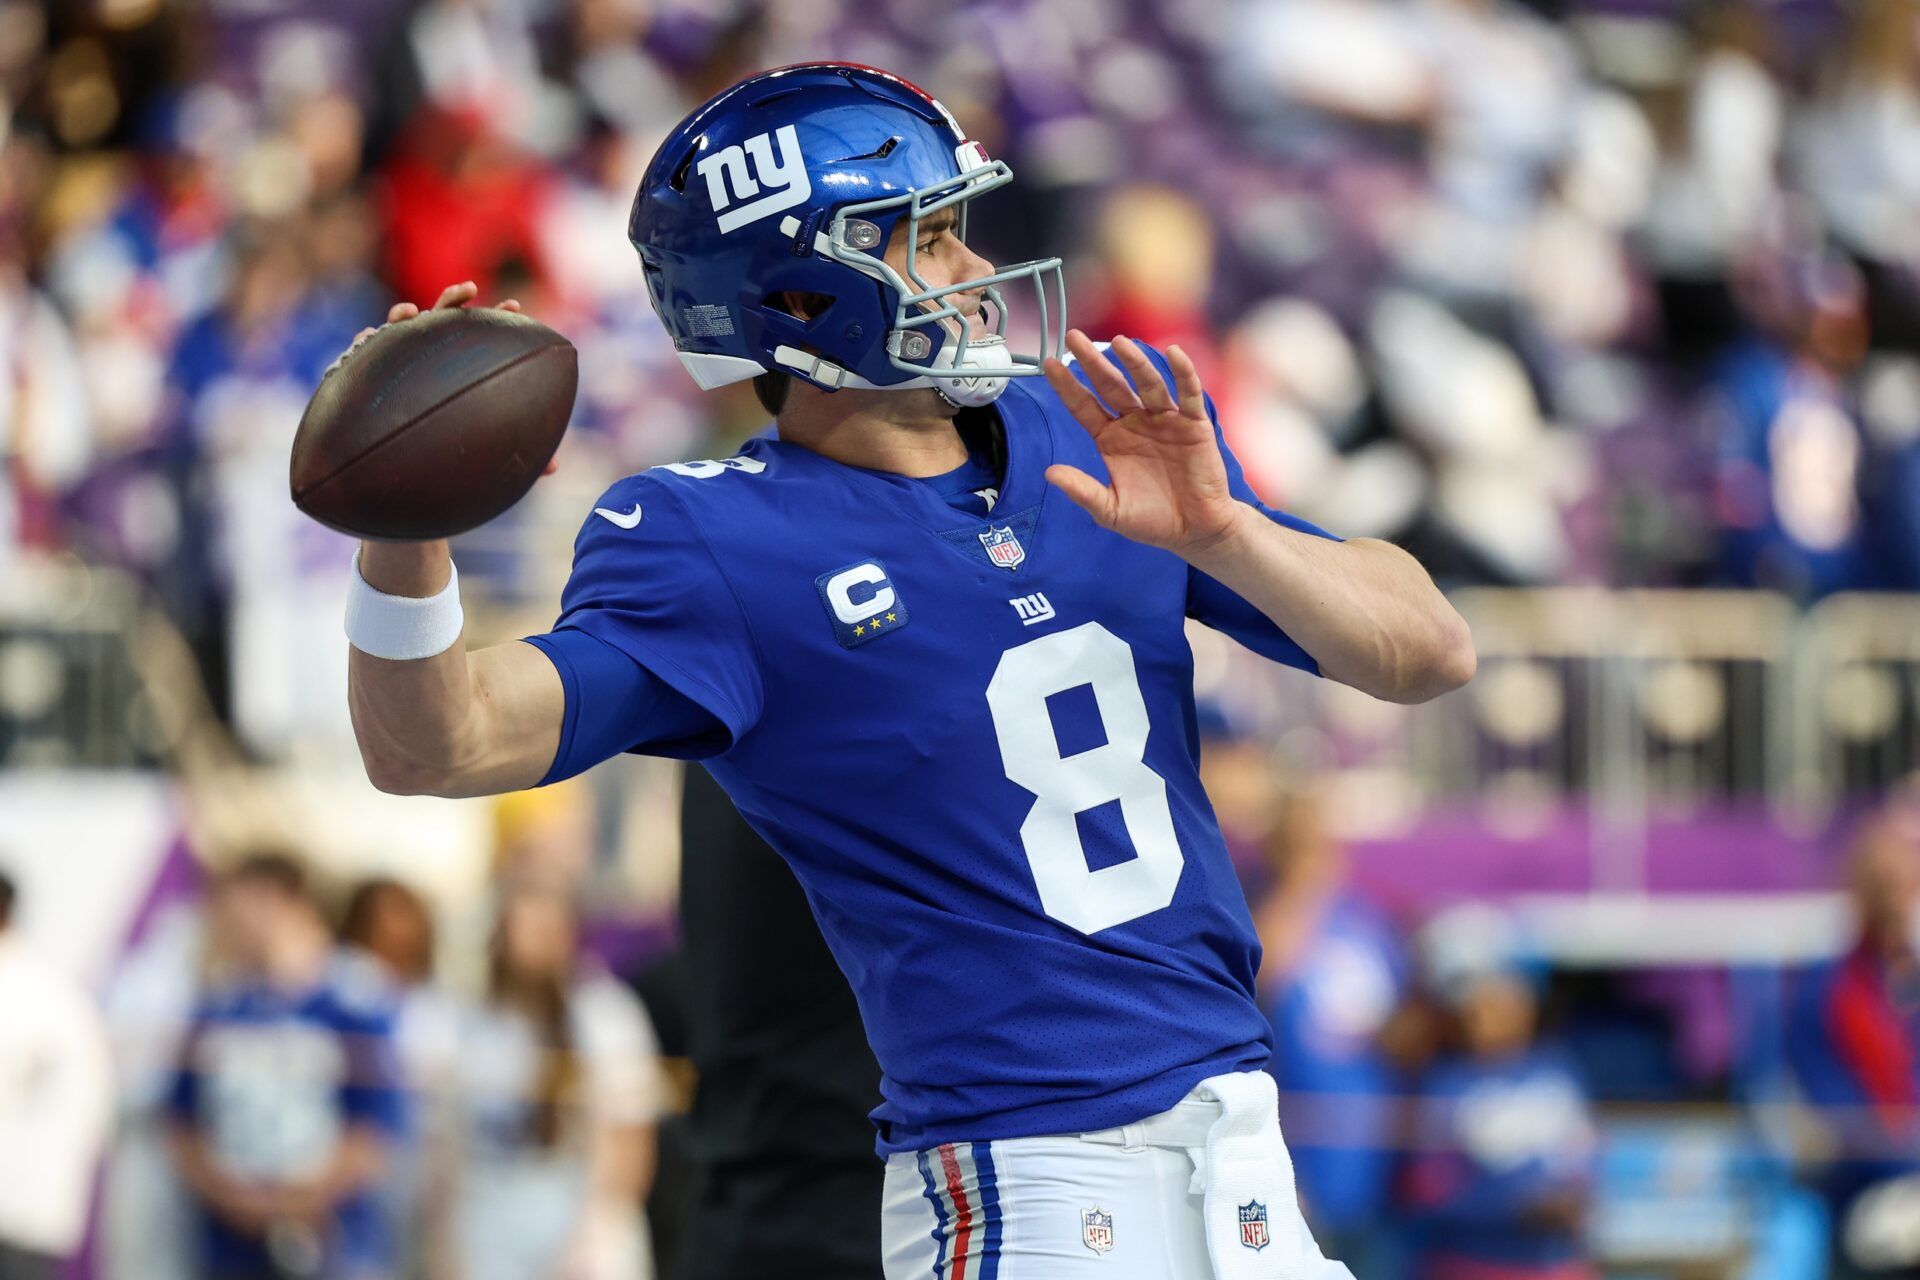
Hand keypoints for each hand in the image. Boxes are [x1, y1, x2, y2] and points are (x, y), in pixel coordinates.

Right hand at [327, 281, 557, 480]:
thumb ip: (512, 450)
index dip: (497, 317)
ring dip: (403, 313)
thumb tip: (555, 466)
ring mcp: (397, 358)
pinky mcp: (367, 369)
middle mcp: (428, 356)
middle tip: (471, 289)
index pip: (479, 334)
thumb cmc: (445, 449)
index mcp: (457, 364)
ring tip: (412, 312)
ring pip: (399, 327)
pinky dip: (366, 341)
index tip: (515, 307)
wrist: (399, 463)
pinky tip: (369, 338)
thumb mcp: (481, 448)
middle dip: (455, 299)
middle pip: (442, 318)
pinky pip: (362, 352)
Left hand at [1042, 330, 1245, 559]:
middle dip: (1093, 362)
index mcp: (1111, 439)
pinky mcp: (1194, 424)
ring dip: (1135, 362)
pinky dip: (1183, 373)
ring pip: (1148, 384)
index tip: (1048, 364)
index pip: (1084, 406)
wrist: (1194, 530)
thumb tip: (1049, 473)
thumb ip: (1082, 491)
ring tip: (1120, 342)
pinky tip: (1173, 353)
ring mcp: (1165, 420)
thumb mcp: (1110, 510)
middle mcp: (1135, 423)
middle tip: (1075, 338)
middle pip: (1111, 386)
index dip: (1067, 386)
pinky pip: (1188, 394)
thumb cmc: (1152, 520)